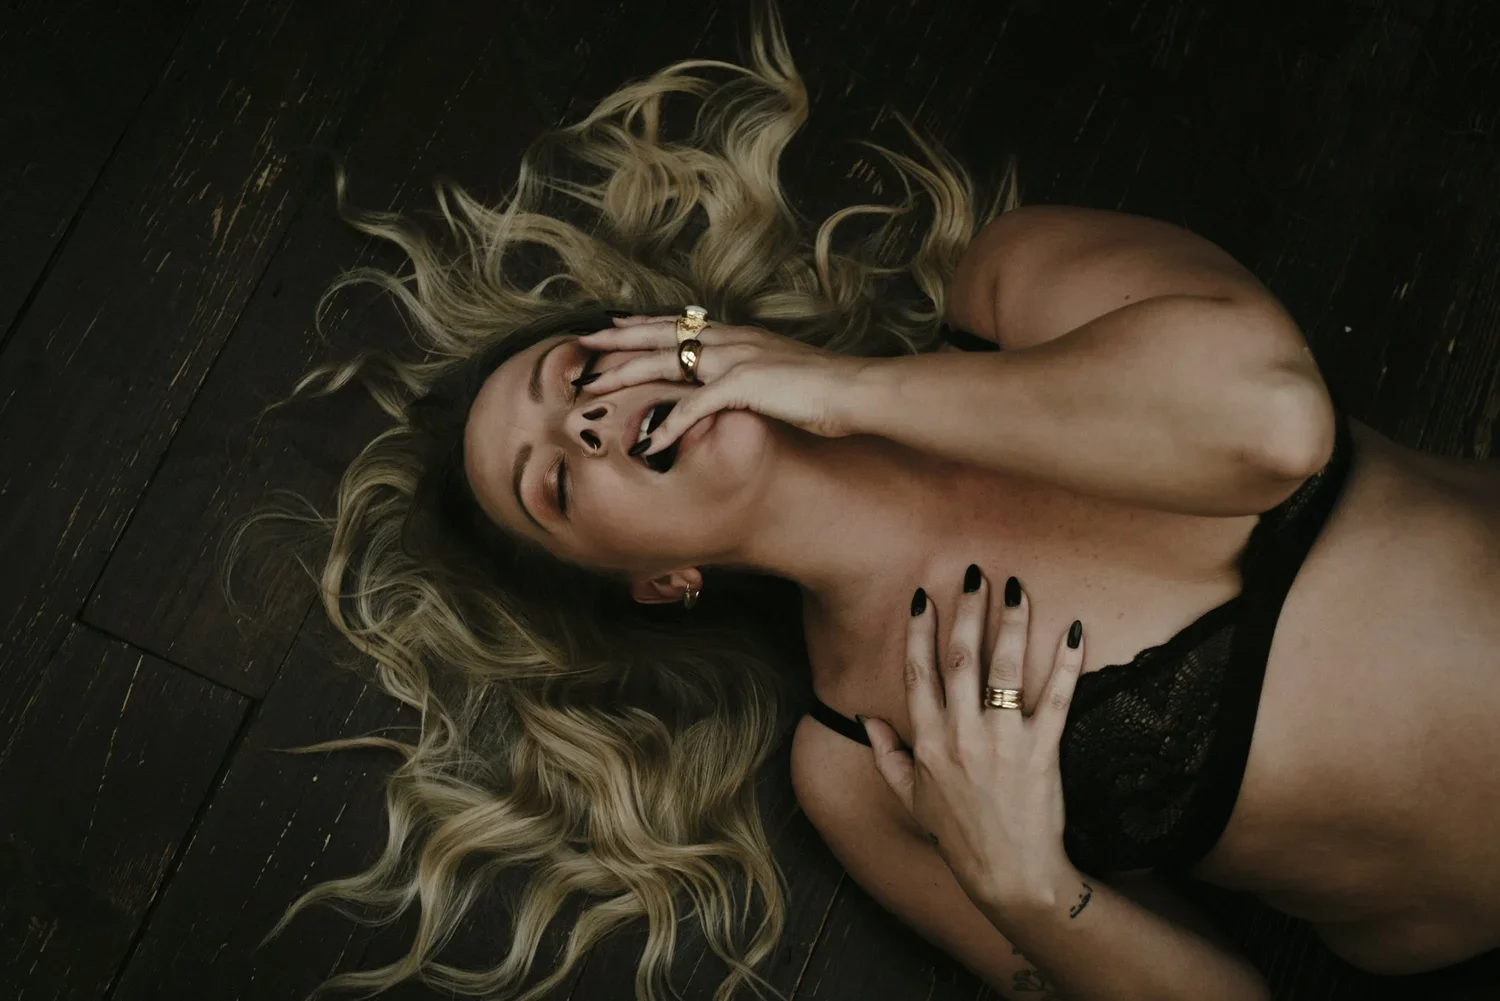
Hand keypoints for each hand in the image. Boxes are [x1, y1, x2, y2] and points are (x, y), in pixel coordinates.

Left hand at [575, 314, 868, 450]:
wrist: (855, 389)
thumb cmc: (826, 389)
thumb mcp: (781, 374)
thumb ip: (752, 376)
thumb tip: (739, 385)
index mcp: (737, 336)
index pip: (679, 324)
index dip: (642, 324)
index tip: (613, 324)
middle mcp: (730, 341)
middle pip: (660, 336)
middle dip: (618, 342)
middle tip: (583, 346)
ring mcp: (734, 359)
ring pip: (664, 365)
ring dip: (625, 379)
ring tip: (593, 392)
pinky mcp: (743, 384)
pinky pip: (694, 407)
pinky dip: (667, 426)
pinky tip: (646, 444)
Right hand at [863, 569, 1085, 908]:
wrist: (1010, 876)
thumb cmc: (960, 838)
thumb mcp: (912, 799)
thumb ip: (887, 756)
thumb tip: (867, 721)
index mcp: (927, 742)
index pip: (919, 674)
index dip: (920, 632)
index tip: (924, 596)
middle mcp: (961, 736)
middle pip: (961, 659)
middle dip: (967, 611)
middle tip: (977, 573)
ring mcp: (1002, 743)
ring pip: (1005, 670)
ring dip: (1012, 624)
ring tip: (1017, 589)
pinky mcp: (1042, 753)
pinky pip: (1057, 700)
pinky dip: (1066, 664)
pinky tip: (1073, 630)